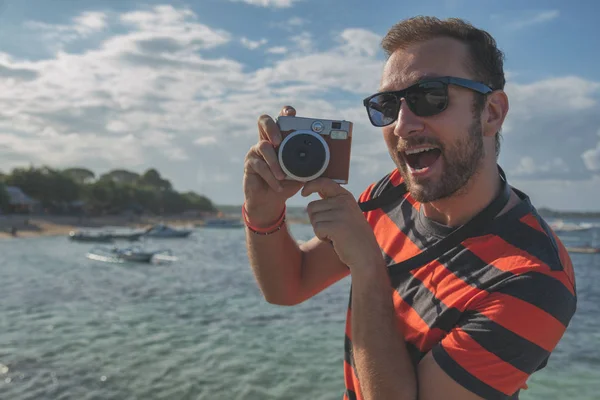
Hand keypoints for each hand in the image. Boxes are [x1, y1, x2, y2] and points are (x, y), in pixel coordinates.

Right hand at [243, 106, 303, 225]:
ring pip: (263, 146)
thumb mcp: (302, 174)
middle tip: (278, 141)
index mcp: (281, 138)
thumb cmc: (288, 184)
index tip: (291, 113)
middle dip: (272, 128)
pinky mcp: (250, 163)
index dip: (285, 112)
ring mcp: (256, 151)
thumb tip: (322, 160)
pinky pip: (259, 166)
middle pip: (263, 121)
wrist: (272, 201)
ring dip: (274, 162)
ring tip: (282, 176)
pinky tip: (278, 186)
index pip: (281, 119)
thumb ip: (309, 165)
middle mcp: (267, 140)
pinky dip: (271, 177)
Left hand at [301, 177, 382, 269]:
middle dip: (316, 219)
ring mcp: (341, 213)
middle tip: (332, 228)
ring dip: (319, 229)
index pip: (324, 182)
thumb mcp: (345, 212)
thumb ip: (332, 200)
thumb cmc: (353, 236)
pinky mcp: (336, 226)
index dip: (310, 185)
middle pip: (312, 206)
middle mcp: (343, 202)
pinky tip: (334, 240)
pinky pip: (317, 228)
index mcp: (345, 196)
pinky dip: (321, 236)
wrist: (366, 254)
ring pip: (313, 218)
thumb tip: (315, 188)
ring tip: (335, 234)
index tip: (303, 193)